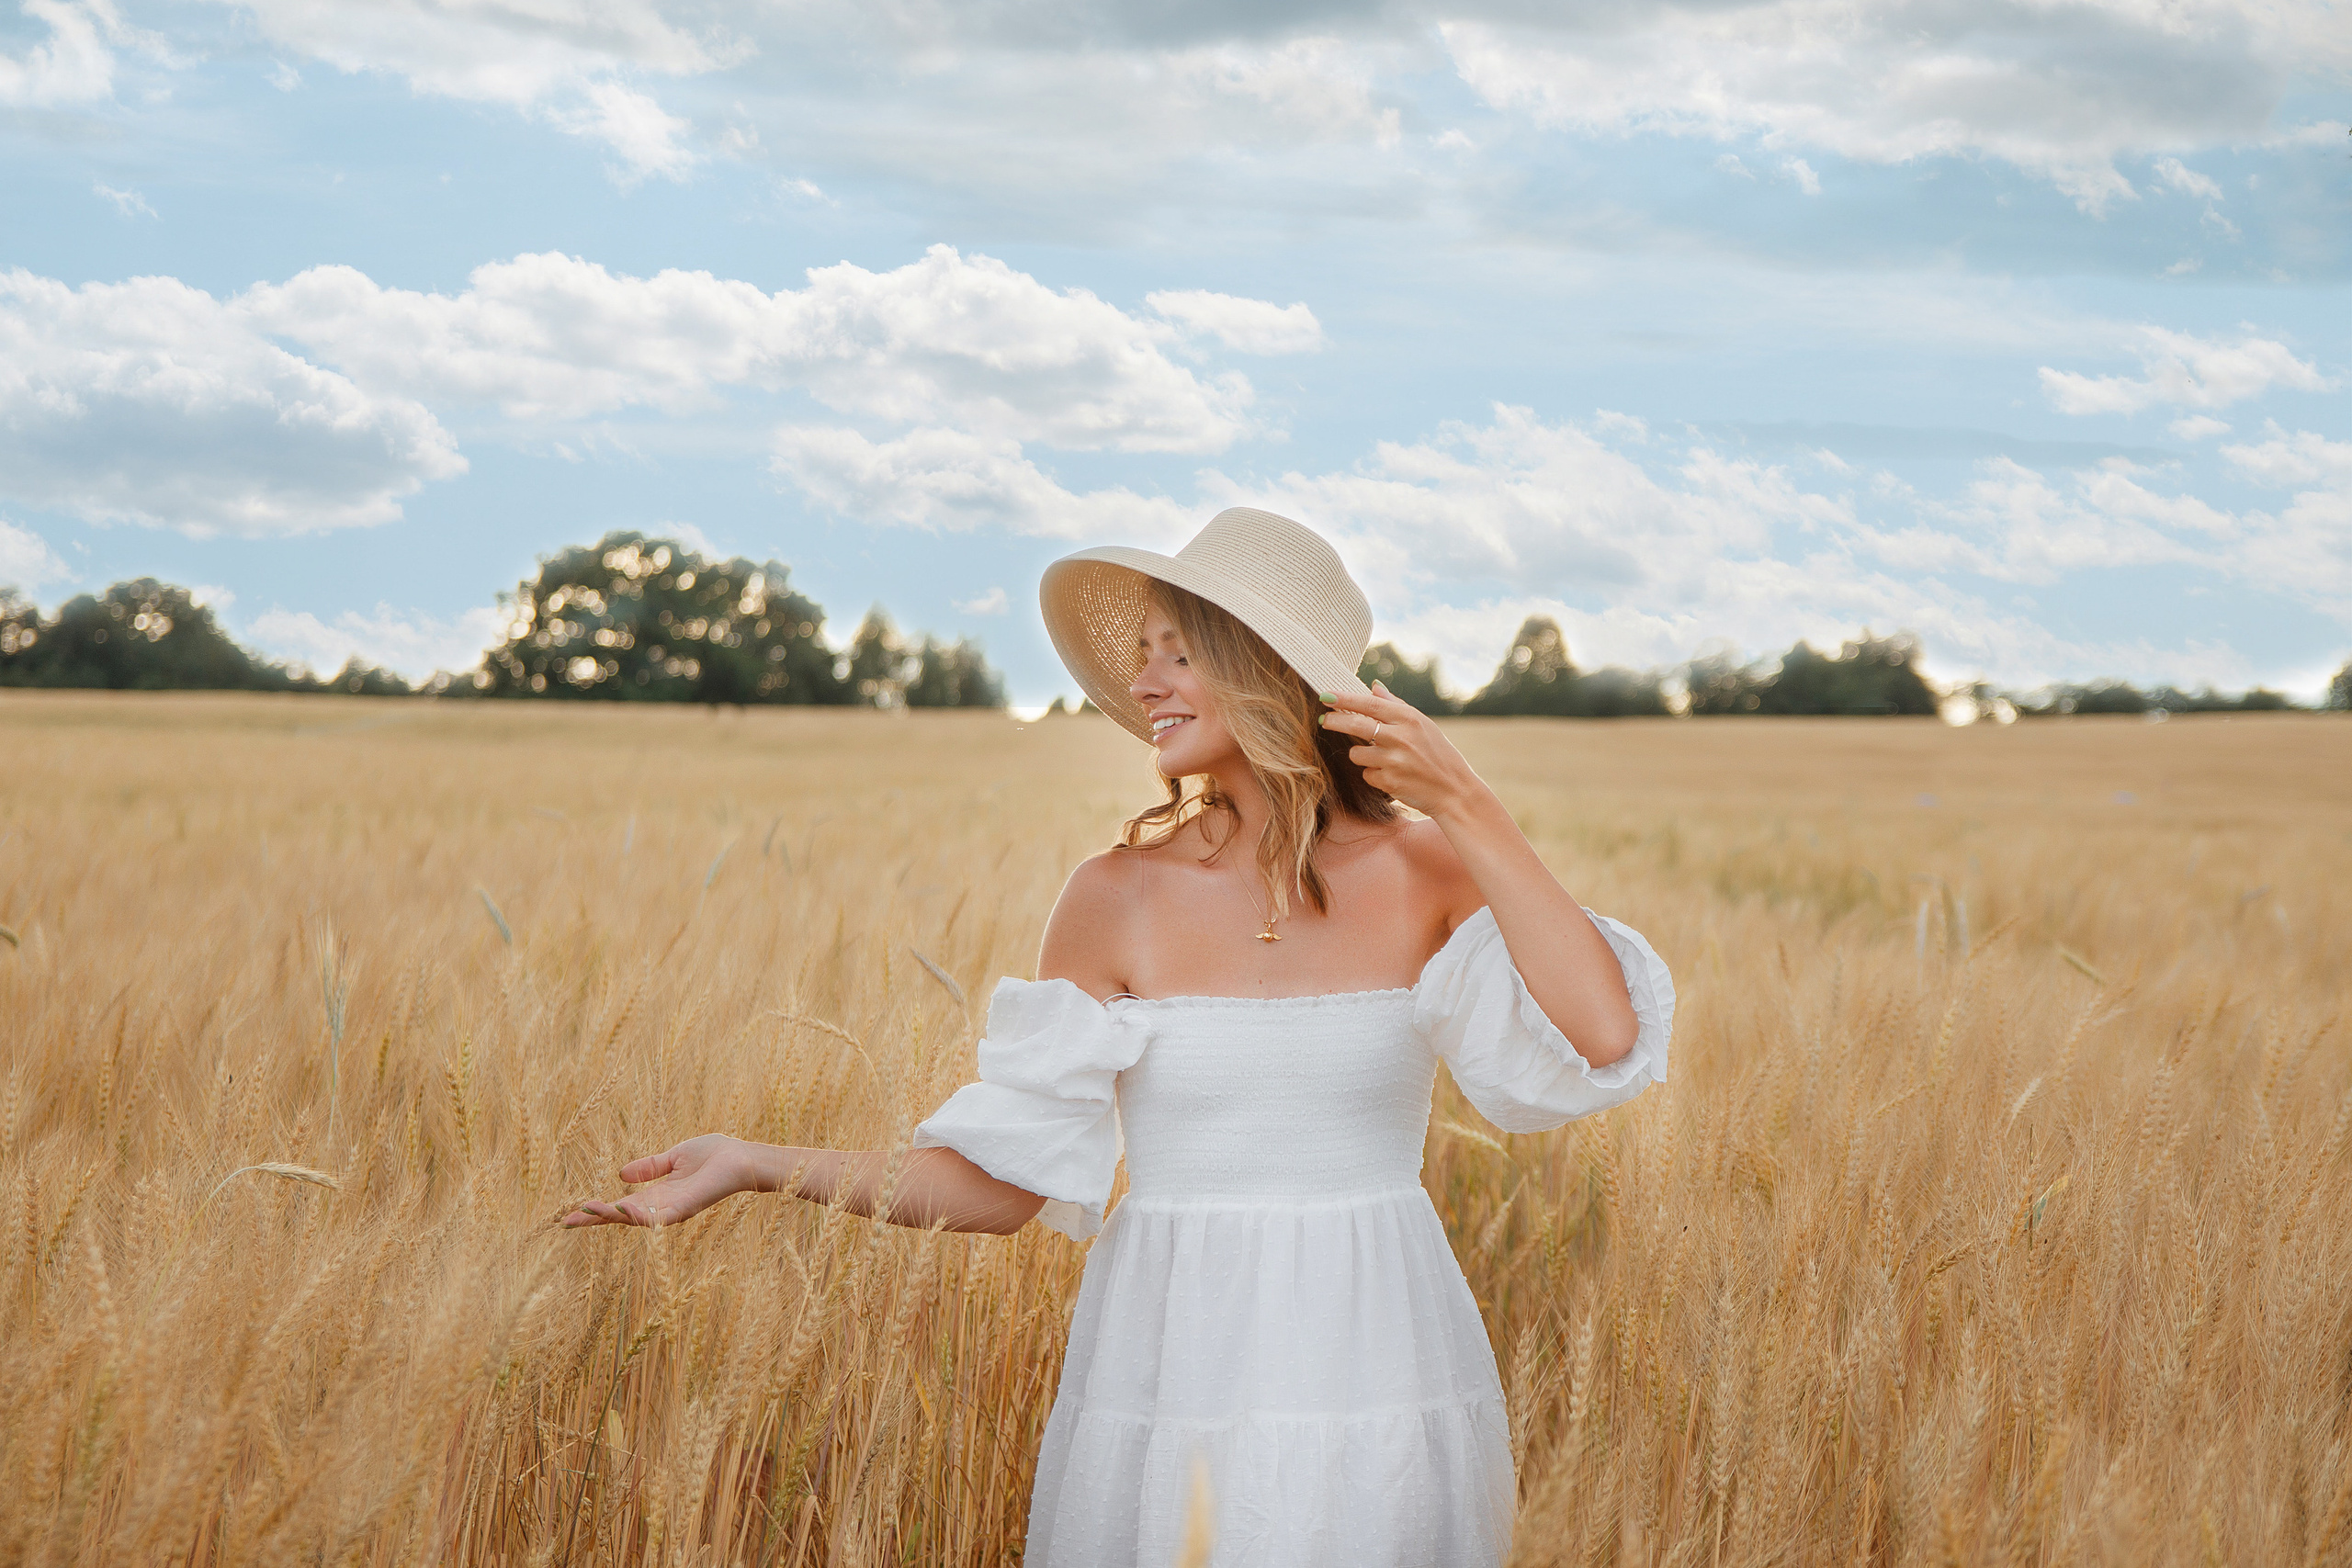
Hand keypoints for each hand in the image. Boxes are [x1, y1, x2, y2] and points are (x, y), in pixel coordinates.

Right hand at [561, 1133, 747, 1227]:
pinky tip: (620, 1208)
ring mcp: (673, 1211)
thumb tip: (621, 1174)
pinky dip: (638, 1215)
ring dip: (610, 1215)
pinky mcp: (686, 1208)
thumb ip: (650, 1166)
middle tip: (566, 1221)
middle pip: (622, 1217)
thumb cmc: (715, 1155)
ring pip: (635, 1219)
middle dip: (595, 1219)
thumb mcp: (674, 1157)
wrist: (742, 1158)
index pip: (621, 1205)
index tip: (570, 1213)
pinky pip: (658, 1217)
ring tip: (586, 1211)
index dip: (597, 1209)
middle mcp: (661, 1208)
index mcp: (658, 1196)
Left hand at [1319, 681, 1488, 818]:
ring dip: (1362, 755)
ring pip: (1356, 753)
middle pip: (1356, 725)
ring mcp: (1394, 761)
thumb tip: (1373, 687)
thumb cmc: (1438, 754)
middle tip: (1324, 720)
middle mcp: (1400, 737)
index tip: (1326, 695)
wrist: (1454, 790)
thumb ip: (1396, 706)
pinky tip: (1392, 776)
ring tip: (1381, 759)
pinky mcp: (1389, 782)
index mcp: (1409, 719)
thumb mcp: (1423, 724)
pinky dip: (1374, 775)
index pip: (1369, 704)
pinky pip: (1367, 774)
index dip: (1344, 699)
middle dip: (1335, 721)